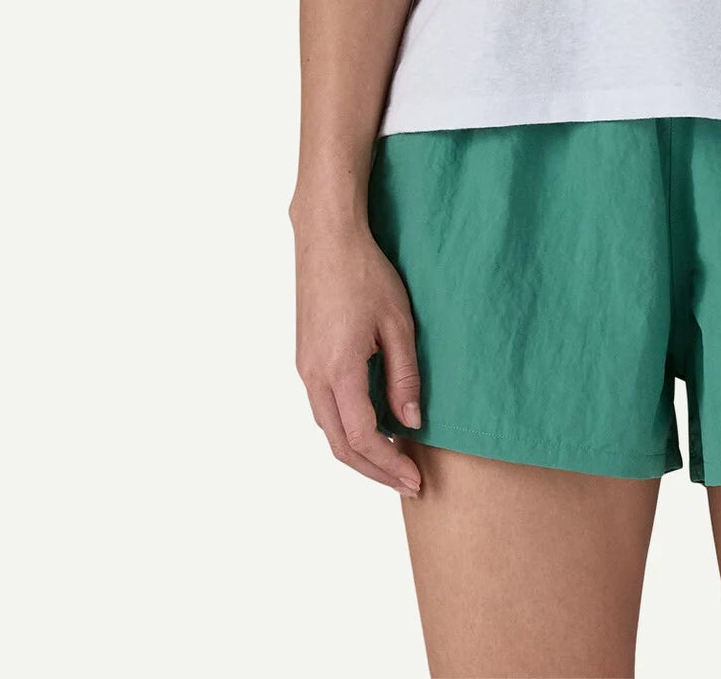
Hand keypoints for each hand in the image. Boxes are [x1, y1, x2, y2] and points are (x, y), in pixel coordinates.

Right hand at [294, 221, 423, 496]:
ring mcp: (305, 369)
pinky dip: (347, 428)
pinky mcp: (305, 359)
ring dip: (359, 453)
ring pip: (328, 430)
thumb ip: (405, 377)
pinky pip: (323, 408)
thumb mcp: (399, 323)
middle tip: (408, 482)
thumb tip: (411, 424)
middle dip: (375, 470)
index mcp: (339, 370)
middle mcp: (314, 377)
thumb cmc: (366, 274)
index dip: (389, 465)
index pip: (362, 438)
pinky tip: (373, 425)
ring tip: (394, 460)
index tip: (415, 480)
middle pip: (340, 446)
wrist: (327, 239)